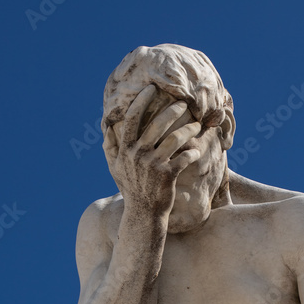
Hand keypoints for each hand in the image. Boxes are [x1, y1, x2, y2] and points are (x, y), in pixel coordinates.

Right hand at [103, 84, 201, 217]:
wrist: (143, 215)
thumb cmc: (131, 189)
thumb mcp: (116, 169)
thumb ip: (110, 148)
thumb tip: (106, 130)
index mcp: (125, 150)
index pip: (132, 119)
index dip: (141, 101)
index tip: (151, 88)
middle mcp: (137, 155)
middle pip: (157, 124)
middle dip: (172, 110)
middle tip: (183, 103)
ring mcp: (153, 165)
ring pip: (174, 139)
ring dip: (188, 129)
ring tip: (197, 125)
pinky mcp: (167, 175)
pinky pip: (184, 157)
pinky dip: (192, 152)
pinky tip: (197, 150)